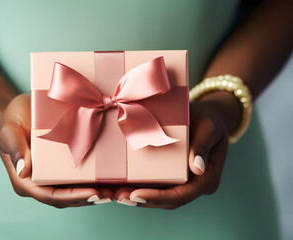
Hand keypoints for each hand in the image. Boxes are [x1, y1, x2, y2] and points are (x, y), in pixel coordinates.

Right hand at [0, 94, 113, 207]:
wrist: (21, 109)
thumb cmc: (12, 119)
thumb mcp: (10, 129)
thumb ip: (15, 148)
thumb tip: (23, 171)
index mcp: (25, 180)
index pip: (50, 195)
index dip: (72, 196)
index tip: (93, 192)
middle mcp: (39, 182)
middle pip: (66, 198)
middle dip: (89, 198)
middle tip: (111, 194)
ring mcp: (52, 175)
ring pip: (74, 190)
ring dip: (95, 193)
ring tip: (116, 190)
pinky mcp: (62, 166)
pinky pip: (79, 176)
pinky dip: (94, 180)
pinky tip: (111, 177)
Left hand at [115, 91, 240, 208]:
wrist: (209, 116)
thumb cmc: (210, 120)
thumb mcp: (209, 129)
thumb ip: (202, 147)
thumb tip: (197, 169)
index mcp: (206, 180)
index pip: (180, 195)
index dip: (158, 197)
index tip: (136, 194)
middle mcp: (194, 186)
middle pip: (166, 200)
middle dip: (142, 200)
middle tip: (119, 196)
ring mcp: (182, 182)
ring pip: (159, 195)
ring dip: (137, 196)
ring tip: (116, 193)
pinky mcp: (172, 175)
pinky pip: (155, 184)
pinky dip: (139, 185)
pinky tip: (121, 184)